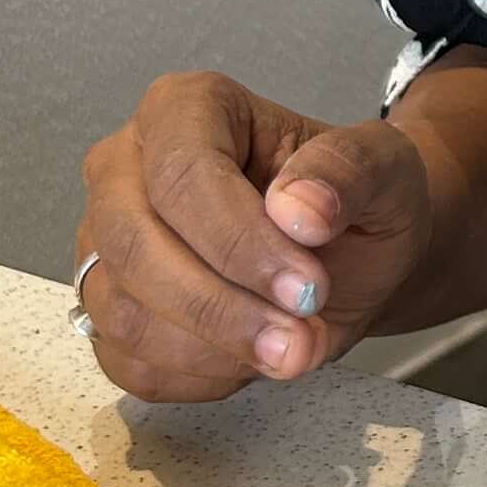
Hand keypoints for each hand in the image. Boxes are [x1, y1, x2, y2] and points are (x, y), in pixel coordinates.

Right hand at [75, 72, 435, 401]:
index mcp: (183, 109)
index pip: (182, 175)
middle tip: (301, 340)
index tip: (307, 288)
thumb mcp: (382, 168)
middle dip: (221, 308)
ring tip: (293, 351)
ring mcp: (104, 243)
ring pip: (123, 313)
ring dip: (214, 350)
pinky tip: (252, 358)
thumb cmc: (353, 198)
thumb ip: (347, 171)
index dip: (240, 243)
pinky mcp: (107, 309)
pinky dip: (195, 377)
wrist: (353, 251)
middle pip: (135, 246)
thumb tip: (299, 208)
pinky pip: (128, 362)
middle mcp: (124, 169)